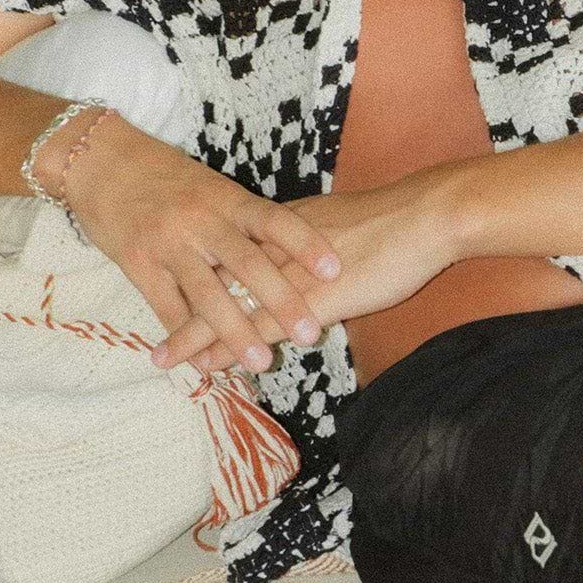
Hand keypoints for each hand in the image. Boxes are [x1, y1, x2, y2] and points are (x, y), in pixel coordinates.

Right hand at [59, 119, 340, 374]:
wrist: (100, 160)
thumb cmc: (164, 175)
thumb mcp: (210, 187)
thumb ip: (243, 218)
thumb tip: (287, 252)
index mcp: (226, 198)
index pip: (274, 221)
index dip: (306, 244)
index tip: (335, 269)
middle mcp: (201, 221)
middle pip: (247, 265)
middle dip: (281, 302)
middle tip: (311, 332)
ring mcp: (169, 244)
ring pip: (208, 295)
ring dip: (237, 333)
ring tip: (261, 362)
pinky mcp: (138, 264)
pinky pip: (166, 308)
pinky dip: (185, 338)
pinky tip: (203, 364)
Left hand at [161, 171, 465, 375]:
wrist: (426, 216)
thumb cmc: (395, 222)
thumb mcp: (339, 227)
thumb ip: (311, 246)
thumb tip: (300, 260)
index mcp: (281, 225)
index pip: (227, 254)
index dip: (197, 276)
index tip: (172, 293)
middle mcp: (274, 246)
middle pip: (215, 279)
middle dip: (182, 306)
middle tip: (156, 332)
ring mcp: (290, 273)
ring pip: (230, 305)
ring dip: (197, 335)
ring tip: (169, 359)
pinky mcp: (312, 299)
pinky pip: (261, 326)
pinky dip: (234, 346)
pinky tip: (213, 365)